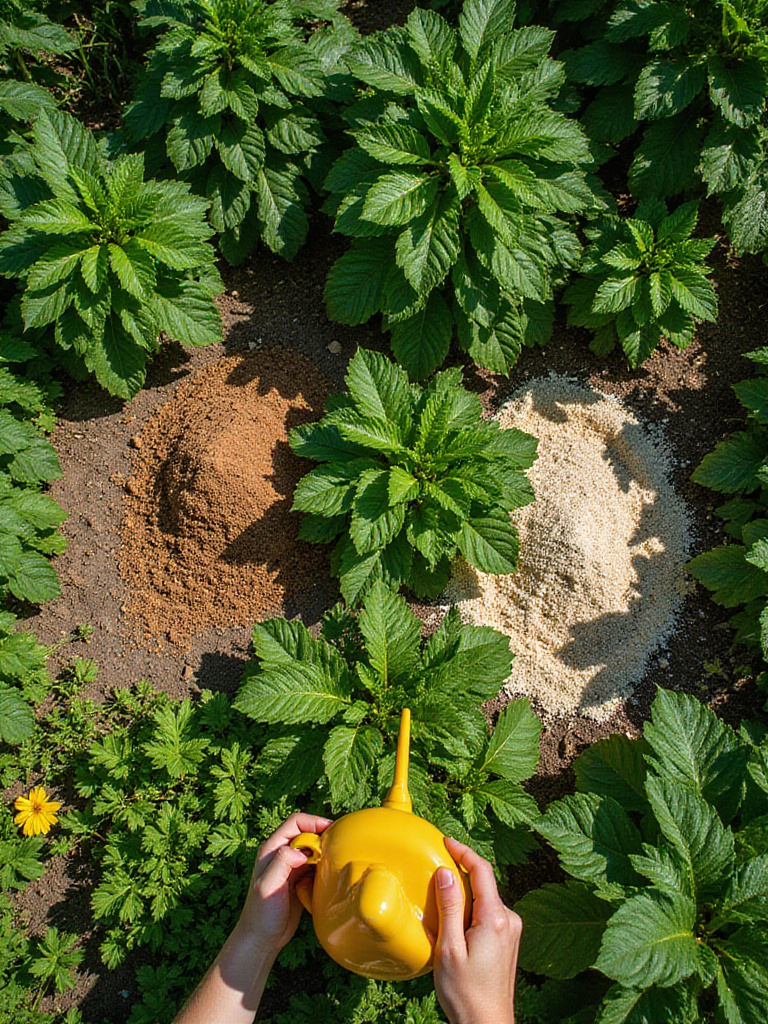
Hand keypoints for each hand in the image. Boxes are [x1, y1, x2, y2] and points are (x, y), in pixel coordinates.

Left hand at [235, 811, 332, 956]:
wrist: (262, 939)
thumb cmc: (261, 913)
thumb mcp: (268, 885)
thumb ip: (281, 863)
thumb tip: (300, 851)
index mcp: (272, 848)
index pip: (295, 822)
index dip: (314, 821)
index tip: (331, 828)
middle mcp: (282, 853)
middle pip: (307, 832)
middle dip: (323, 834)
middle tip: (338, 844)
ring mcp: (292, 867)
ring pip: (313, 848)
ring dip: (326, 850)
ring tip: (337, 858)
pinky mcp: (300, 880)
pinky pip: (316, 865)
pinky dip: (325, 866)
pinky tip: (331, 874)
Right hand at [433, 836, 521, 1023]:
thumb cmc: (465, 993)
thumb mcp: (449, 949)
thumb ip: (448, 907)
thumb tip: (446, 873)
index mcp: (495, 918)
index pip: (482, 870)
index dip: (463, 851)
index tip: (446, 841)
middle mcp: (508, 920)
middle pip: (483, 883)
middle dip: (460, 873)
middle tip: (436, 870)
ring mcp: (511, 931)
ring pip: (485, 899)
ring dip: (464, 895)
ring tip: (440, 903)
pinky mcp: (507, 941)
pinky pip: (487, 914)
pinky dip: (470, 910)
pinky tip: (453, 924)